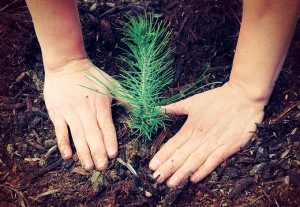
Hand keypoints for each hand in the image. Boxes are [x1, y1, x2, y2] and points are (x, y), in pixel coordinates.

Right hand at [44, 59, 117, 169]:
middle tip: (102, 168)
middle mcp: (86, 110)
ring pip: (78, 136)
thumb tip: (143, 107)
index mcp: (100, 105)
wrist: (66, 64)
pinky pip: (60, 131)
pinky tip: (68, 156)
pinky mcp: (57, 113)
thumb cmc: (92, 76)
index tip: (113, 155)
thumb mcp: (112, 84)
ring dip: (84, 153)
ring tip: (89, 167)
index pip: (106, 126)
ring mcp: (70, 112)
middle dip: (98, 152)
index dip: (110, 141)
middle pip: (93, 135)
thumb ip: (126, 98)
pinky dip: (64, 144)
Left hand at [149, 82, 264, 186]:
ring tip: (171, 183)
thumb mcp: (193, 101)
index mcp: (191, 127)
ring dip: (182, 173)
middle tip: (156, 179)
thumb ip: (175, 108)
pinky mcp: (228, 146)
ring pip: (194, 160)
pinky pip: (214, 161)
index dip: (162, 156)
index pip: (173, 144)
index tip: (151, 166)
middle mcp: (200, 137)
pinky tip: (194, 178)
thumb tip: (158, 109)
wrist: (243, 96)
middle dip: (168, 168)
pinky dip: (204, 170)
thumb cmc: (217, 98)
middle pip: (181, 155)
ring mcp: (214, 142)